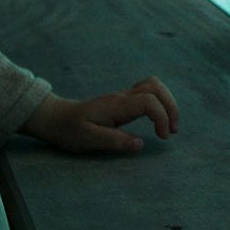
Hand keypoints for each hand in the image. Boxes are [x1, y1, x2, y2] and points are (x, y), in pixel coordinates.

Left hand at [19, 77, 179, 153]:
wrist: (57, 119)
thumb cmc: (70, 131)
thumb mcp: (88, 140)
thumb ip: (115, 141)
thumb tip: (140, 144)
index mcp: (115, 106)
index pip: (148, 101)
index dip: (162, 117)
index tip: (163, 137)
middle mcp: (122, 97)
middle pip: (155, 87)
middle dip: (170, 106)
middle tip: (172, 131)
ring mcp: (123, 96)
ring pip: (153, 85)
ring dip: (167, 102)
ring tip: (169, 125)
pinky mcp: (123, 100)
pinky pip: (148, 92)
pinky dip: (160, 102)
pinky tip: (158, 119)